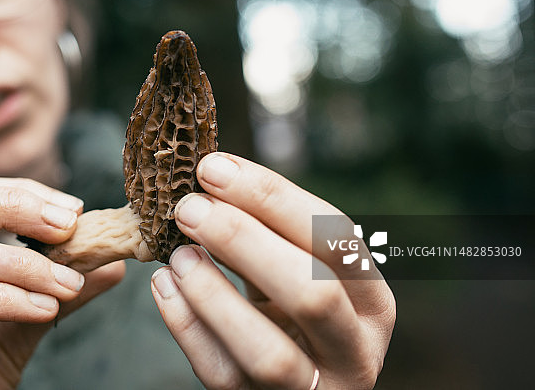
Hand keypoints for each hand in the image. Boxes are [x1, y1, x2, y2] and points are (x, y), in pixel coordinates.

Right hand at [0, 176, 124, 389]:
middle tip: (68, 224)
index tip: (71, 209)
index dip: (13, 193)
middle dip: (7, 205)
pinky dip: (1, 299)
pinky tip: (43, 310)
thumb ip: (54, 285)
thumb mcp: (21, 322)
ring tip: (66, 282)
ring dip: (17, 262)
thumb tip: (110, 259)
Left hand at [150, 153, 394, 389]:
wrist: (294, 381)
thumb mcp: (296, 268)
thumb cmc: (290, 308)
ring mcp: (315, 389)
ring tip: (177, 254)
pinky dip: (188, 328)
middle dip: (244, 240)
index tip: (214, 168)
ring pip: (268, 352)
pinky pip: (223, 377)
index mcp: (372, 299)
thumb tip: (211, 179)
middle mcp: (356, 349)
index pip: (334, 237)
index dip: (271, 197)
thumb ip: (268, 232)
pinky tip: (165, 286)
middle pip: (312, 293)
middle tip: (189, 207)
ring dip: (214, 295)